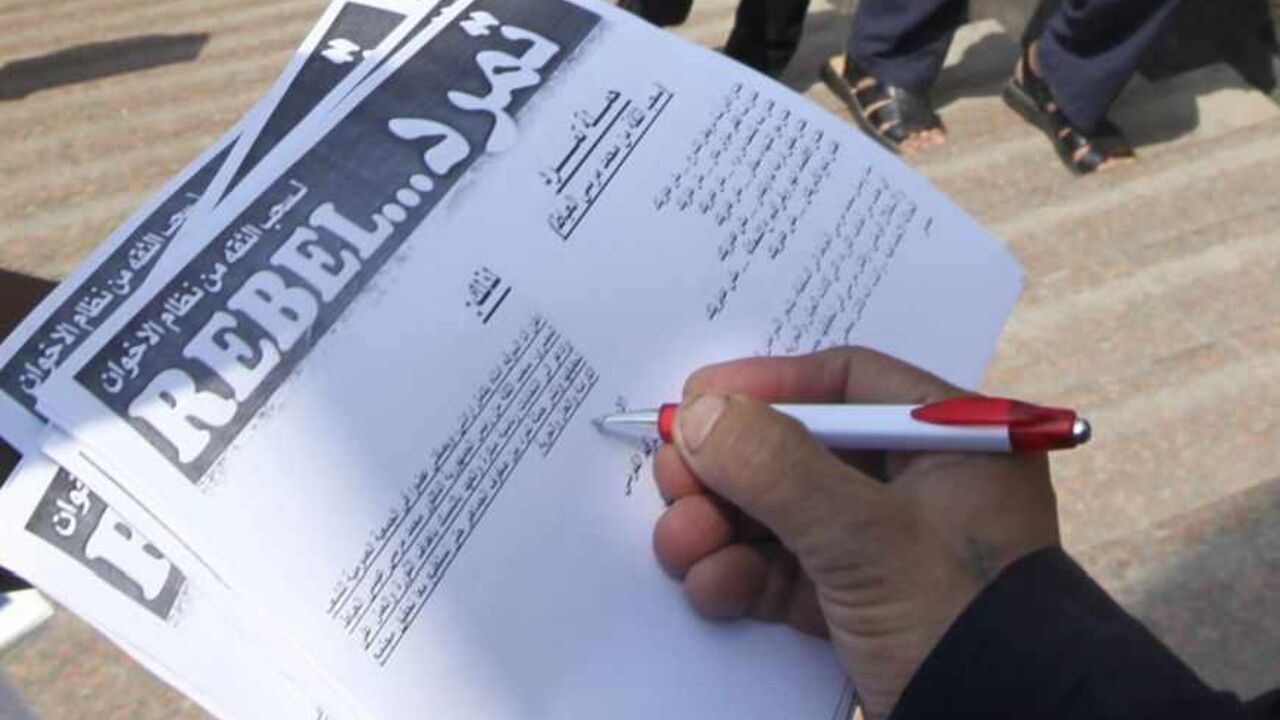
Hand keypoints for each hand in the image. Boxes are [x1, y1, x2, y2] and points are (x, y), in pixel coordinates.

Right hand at [652, 347, 1059, 718]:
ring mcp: (884, 549)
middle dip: (729, 469)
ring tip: (680, 543)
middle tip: (672, 478)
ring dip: (721, 525)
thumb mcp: (866, 537)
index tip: (698, 396)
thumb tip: (696, 413)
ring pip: (780, 513)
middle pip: (798, 449)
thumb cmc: (958, 620)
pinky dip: (739, 576)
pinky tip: (709, 587)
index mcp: (951, 442)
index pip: (848, 383)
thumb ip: (778, 468)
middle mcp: (918, 486)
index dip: (768, 385)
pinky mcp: (856, 604)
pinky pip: (782, 572)